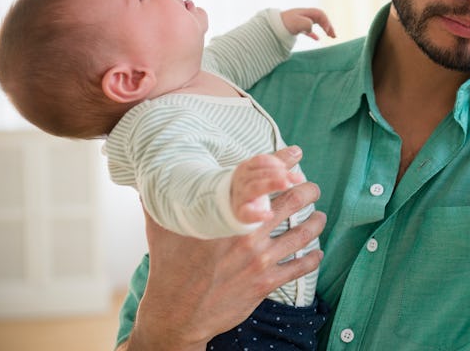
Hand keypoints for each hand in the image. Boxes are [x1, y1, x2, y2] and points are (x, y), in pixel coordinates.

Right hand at [127, 148, 325, 350]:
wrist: (176, 314)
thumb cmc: (169, 267)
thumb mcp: (163, 228)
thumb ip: (161, 200)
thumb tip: (150, 179)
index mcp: (225, 216)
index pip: (260, 180)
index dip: (282, 162)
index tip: (295, 154)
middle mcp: (247, 234)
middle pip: (291, 202)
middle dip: (307, 191)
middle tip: (312, 188)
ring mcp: (259, 259)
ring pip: (302, 234)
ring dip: (315, 222)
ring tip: (319, 216)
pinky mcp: (265, 282)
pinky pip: (299, 267)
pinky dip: (312, 258)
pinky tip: (316, 252)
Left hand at [280, 7, 336, 40]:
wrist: (270, 27)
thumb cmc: (283, 24)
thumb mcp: (297, 23)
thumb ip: (307, 24)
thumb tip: (311, 30)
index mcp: (305, 12)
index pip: (320, 14)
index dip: (326, 22)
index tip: (327, 31)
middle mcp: (303, 15)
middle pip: (320, 18)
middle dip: (328, 26)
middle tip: (334, 35)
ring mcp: (300, 21)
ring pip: (316, 24)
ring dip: (324, 29)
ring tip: (331, 36)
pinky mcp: (296, 28)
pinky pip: (308, 30)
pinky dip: (314, 34)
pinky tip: (317, 39)